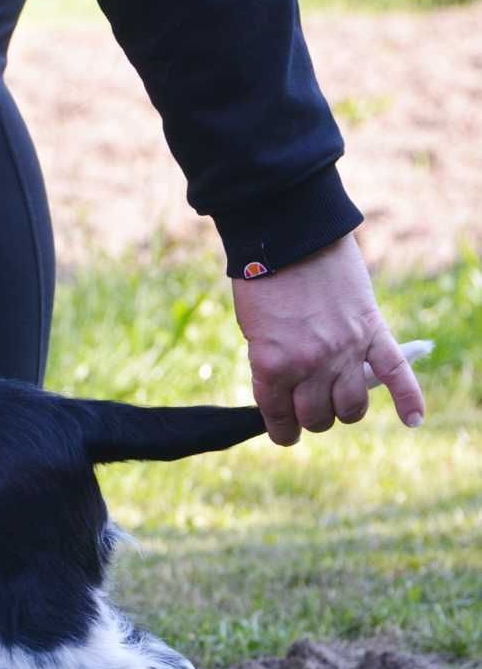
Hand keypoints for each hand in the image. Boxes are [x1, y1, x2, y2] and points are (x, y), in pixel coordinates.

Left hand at [232, 232, 424, 445]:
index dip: (282, 430)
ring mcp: (344, 350)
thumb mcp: (255, 333)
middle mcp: (310, 365)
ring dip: (345, 410)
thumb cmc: (263, 284)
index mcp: (272, 367)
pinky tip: (414, 419)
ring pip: (352, 407)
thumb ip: (273, 367)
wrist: (290, 237)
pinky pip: (396, 374)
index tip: (285, 431)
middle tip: (309, 406)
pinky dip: (409, 399)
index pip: (281, 420)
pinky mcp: (372, 331)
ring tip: (339, 401)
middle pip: (319, 418)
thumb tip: (290, 397)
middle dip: (313, 418)